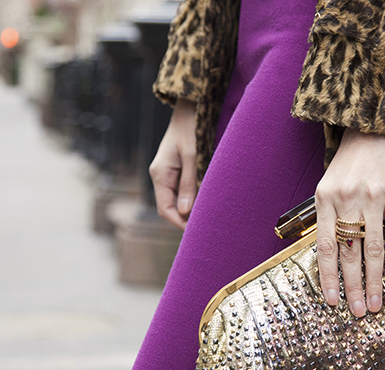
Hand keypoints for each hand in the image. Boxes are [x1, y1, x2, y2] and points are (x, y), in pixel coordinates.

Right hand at [149, 99, 197, 230]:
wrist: (190, 108)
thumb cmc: (191, 129)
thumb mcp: (192, 156)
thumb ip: (189, 183)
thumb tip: (184, 211)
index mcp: (160, 174)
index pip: (165, 209)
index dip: (179, 223)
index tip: (196, 232)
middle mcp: (160, 175)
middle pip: (169, 207)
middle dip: (185, 219)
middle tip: (205, 229)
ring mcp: (168, 172)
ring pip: (176, 199)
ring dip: (190, 209)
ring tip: (208, 217)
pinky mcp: (176, 168)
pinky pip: (182, 189)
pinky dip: (192, 198)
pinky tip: (206, 202)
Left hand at [315, 128, 384, 316]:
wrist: (375, 129)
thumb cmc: (350, 163)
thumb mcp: (328, 185)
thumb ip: (327, 217)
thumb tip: (329, 256)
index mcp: (325, 200)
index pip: (325, 247)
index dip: (329, 277)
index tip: (332, 301)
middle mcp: (347, 200)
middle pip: (349, 252)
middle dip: (352, 286)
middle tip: (357, 312)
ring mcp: (372, 198)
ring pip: (373, 248)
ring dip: (374, 280)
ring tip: (376, 304)